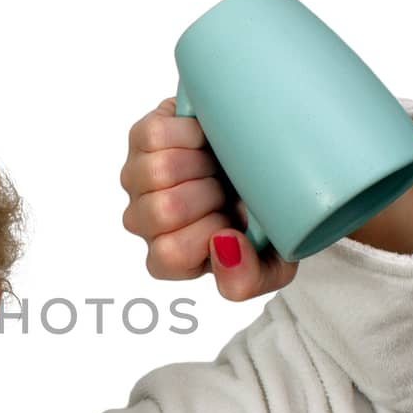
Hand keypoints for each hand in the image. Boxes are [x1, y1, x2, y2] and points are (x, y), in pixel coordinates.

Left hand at [119, 96, 298, 301]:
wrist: (271, 160)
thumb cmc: (264, 217)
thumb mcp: (273, 263)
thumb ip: (249, 279)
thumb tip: (224, 246)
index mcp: (169, 257)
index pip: (171, 255)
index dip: (211, 231)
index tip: (237, 219)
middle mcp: (145, 220)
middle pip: (165, 210)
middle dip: (211, 194)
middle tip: (230, 188)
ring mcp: (138, 178)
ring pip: (159, 172)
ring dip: (200, 163)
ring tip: (218, 165)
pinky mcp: (142, 137)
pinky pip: (156, 136)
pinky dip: (189, 133)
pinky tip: (205, 140)